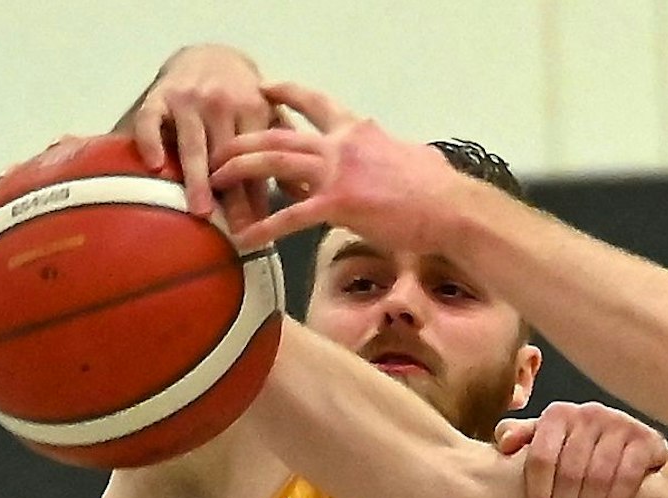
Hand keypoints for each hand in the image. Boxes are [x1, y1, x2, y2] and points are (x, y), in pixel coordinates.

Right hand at [131, 44, 275, 217]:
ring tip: (200, 210)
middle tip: (235, 229)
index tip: (261, 228)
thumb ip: (283, 150)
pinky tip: (155, 166)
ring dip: (197, 178)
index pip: (257, 159)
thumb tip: (306, 194)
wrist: (209, 54)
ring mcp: (188, 100)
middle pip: (226, 156)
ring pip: (192, 144)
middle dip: (232, 195)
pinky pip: (150, 121)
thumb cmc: (242, 97)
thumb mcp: (268, 115)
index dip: (259, 195)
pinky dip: (151, 141)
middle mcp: (221, 103)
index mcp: (253, 109)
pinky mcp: (158, 96)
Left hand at [210, 82, 466, 252]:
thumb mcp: (411, 157)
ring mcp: (338, 172)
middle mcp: (342, 144)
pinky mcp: (338, 204)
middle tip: (218, 147)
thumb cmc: (439, 190)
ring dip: (240, 170)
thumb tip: (404, 155)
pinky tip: (245, 238)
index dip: (286, 93)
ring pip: (274, 163)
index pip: (315, 103)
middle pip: (279, 134)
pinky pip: (291, 216)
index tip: (264, 88)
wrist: (452, 209)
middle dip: (242, 139)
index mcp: (359, 130)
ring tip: (215, 181)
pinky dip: (264, 227)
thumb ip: (392, 152)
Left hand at [496, 402, 667, 497]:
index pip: (541, 457)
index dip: (539, 492)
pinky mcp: (647, 440)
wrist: (634, 444)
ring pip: (598, 476)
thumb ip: (522, 437)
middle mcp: (589, 414)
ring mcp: (620, 425)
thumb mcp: (548, 438)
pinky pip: (628, 476)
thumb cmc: (580, 448)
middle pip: (569, 471)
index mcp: (558, 414)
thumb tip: (504, 445)